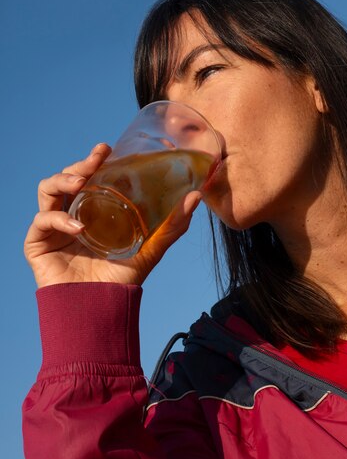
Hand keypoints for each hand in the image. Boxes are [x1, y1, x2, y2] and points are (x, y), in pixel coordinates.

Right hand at [24, 144, 201, 287]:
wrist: (101, 309)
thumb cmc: (122, 280)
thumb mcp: (151, 248)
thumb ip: (173, 225)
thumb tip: (196, 196)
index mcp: (92, 210)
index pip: (89, 177)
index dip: (93, 160)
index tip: (105, 149)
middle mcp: (71, 214)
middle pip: (66, 178)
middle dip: (78, 165)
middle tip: (94, 160)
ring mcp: (53, 228)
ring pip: (47, 190)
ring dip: (61, 181)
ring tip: (80, 183)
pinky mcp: (38, 243)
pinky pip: (41, 221)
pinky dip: (57, 218)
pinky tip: (77, 226)